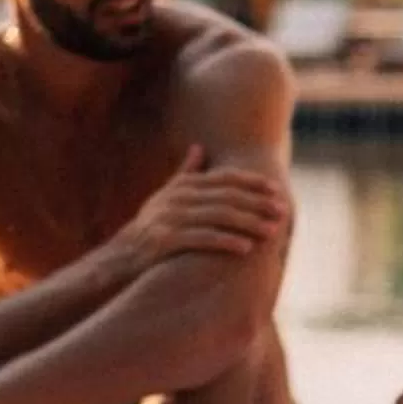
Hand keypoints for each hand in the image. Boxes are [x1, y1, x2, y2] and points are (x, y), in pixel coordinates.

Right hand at [115, 144, 291, 279]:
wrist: (121, 255)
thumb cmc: (151, 226)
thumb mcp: (166, 196)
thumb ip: (185, 173)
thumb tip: (199, 147)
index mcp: (183, 185)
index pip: (224, 178)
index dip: (252, 182)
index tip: (275, 190)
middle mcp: (178, 197)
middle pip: (226, 196)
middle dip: (257, 203)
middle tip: (281, 212)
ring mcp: (170, 217)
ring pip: (218, 217)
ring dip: (248, 223)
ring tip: (271, 232)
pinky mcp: (165, 240)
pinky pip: (201, 239)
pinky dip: (225, 242)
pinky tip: (245, 248)